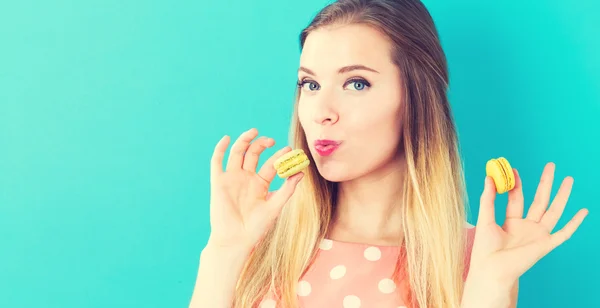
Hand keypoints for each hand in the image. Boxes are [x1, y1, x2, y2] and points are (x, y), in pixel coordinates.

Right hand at [207, 128, 303, 250]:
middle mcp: (246, 178)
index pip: (271, 164)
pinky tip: (227, 138)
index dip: (280, 156)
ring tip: (254, 132)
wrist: (236, 240)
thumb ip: (287, 190)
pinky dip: (220, 149)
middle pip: (254, 154)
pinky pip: (217, 162)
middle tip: (273, 142)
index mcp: (260, 184)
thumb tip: (301, 172)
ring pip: (237, 153)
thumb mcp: (275, 207)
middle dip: (262, 145)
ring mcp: (232, 179)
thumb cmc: (256, 228)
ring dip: (244, 140)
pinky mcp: (219, 182)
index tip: (290, 151)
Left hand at [468, 162, 588, 284]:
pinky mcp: (545, 244)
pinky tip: (583, 211)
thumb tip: (489, 177)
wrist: (492, 269)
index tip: (514, 169)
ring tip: (569, 179)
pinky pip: (564, 233)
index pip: (517, 198)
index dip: (516, 184)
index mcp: (511, 222)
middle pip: (539, 200)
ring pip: (553, 211)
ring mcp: (538, 235)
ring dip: (562, 195)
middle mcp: (527, 227)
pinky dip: (574, 223)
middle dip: (545, 183)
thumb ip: (488, 199)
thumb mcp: (485, 219)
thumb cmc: (485, 248)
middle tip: (551, 165)